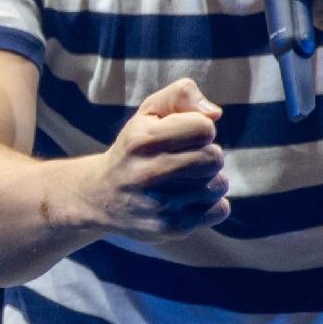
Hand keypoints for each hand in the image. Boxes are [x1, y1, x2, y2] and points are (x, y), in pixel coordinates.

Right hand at [72, 78, 229, 241]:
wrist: (102, 198)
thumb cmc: (134, 149)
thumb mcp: (148, 113)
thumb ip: (181, 95)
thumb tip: (215, 114)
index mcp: (143, 139)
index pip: (204, 128)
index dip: (199, 128)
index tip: (182, 136)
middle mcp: (150, 172)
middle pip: (215, 157)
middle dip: (206, 154)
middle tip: (185, 159)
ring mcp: (162, 204)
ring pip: (220, 184)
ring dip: (207, 180)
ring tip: (182, 181)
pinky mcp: (173, 228)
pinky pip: (220, 209)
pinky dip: (210, 204)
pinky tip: (186, 200)